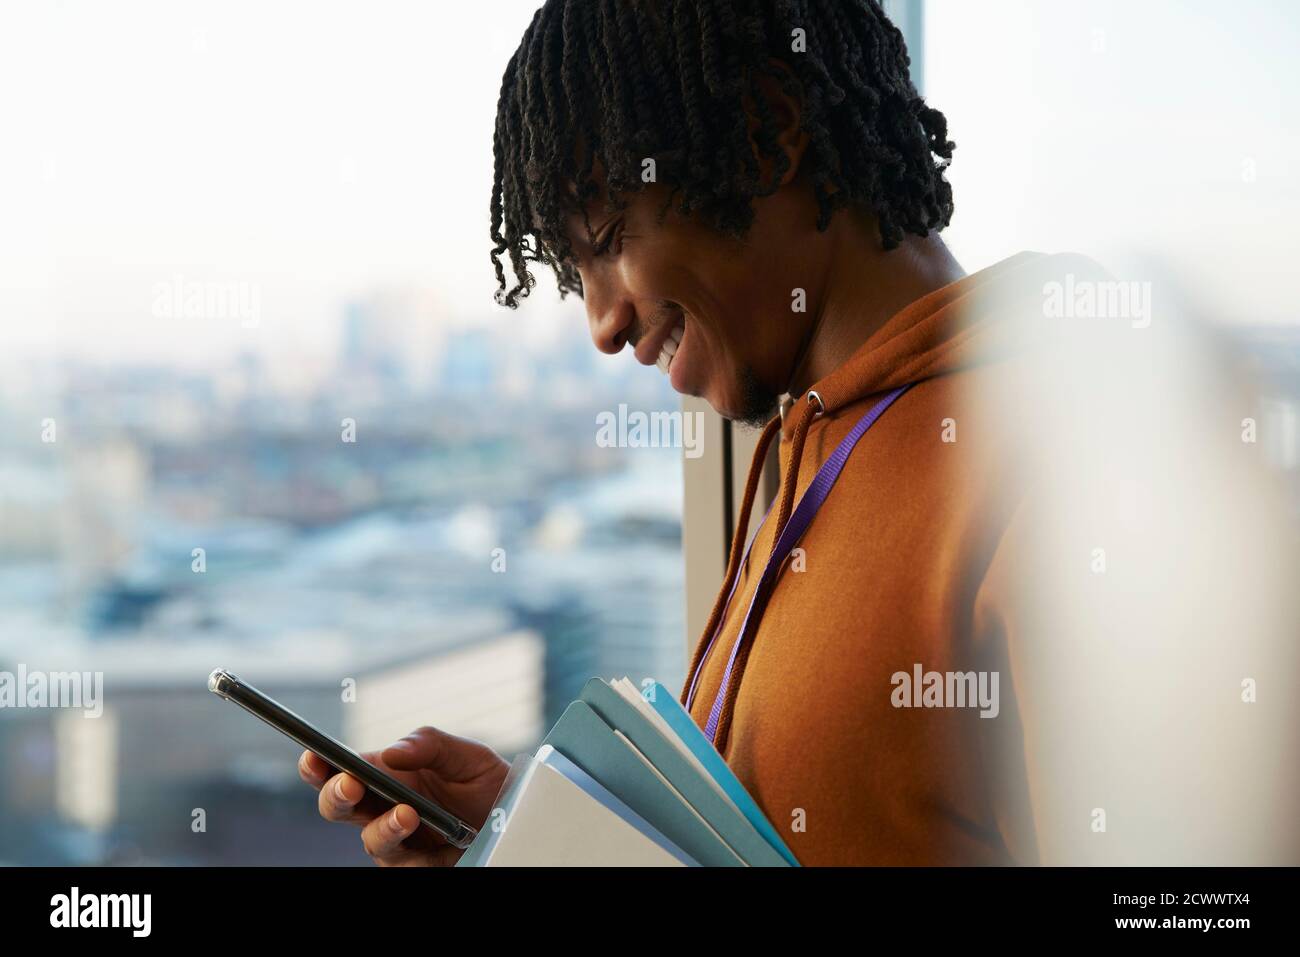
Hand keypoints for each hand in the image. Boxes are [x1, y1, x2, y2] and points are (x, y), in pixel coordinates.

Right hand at [299, 725, 509, 865]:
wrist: (516, 815)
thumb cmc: (482, 780)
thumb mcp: (463, 753)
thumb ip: (427, 744)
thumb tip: (392, 754)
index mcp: (383, 776)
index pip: (338, 770)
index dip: (317, 765)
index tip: (313, 756)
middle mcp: (382, 810)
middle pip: (339, 809)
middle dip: (336, 796)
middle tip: (350, 785)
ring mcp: (398, 842)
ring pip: (370, 841)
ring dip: (383, 827)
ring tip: (407, 813)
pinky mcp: (419, 866)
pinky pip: (406, 866)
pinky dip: (412, 852)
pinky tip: (424, 838)